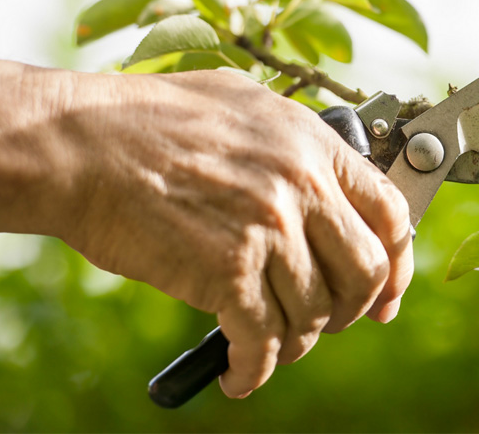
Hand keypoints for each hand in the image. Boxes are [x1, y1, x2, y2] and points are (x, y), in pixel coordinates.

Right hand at [59, 69, 412, 397]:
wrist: (81, 144)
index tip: (387, 293)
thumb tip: (322, 178)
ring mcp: (268, 229)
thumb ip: (292, 140)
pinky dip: (254, 370)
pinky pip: (263, 341)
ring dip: (297, 342)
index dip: (397, 262)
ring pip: (314, 313)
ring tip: (272, 344)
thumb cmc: (149, 119)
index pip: (390, 212)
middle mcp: (301, 186)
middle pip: (366, 272)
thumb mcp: (241, 102)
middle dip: (353, 310)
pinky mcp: (227, 272)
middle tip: (331, 321)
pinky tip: (239, 374)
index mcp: (312, 143)